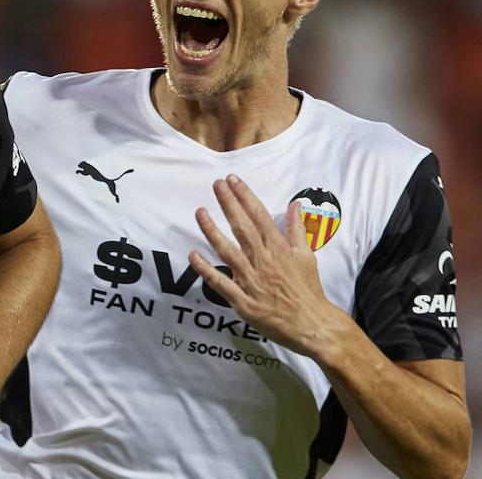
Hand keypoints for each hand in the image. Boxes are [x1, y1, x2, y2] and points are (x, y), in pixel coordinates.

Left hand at [188, 174, 346, 357]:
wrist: (313, 325)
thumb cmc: (308, 289)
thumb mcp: (307, 256)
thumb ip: (297, 230)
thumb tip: (295, 205)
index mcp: (279, 249)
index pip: (259, 216)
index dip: (245, 196)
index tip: (233, 180)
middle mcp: (264, 261)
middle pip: (243, 228)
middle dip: (229, 204)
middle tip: (216, 184)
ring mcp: (252, 281)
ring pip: (228, 251)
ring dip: (212, 231)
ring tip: (200, 212)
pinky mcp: (243, 301)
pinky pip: (220, 283)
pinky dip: (206, 270)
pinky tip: (193, 255)